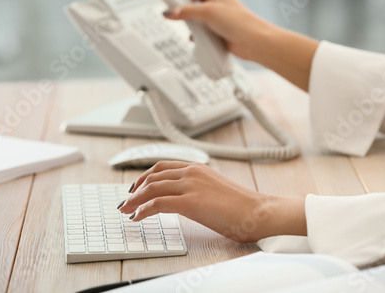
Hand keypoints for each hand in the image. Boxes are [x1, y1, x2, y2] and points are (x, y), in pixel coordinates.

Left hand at [118, 161, 306, 242]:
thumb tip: (181, 199)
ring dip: (134, 200)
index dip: (144, 177)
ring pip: (152, 189)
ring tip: (126, 210)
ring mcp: (191, 185)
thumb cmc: (242, 206)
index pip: (162, 166)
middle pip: (153, 177)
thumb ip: (197, 188)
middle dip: (135, 189)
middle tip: (125, 201)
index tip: (135, 187)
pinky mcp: (191, 202)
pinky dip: (143, 209)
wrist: (259, 212)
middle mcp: (191, 172)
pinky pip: (157, 203)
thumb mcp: (215, 189)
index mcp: (197, 167)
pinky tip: (137, 217)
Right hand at [165, 0, 318, 91]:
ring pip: (196, 15)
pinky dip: (195, 33)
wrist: (254, 43)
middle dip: (180, 1)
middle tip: (167, 3)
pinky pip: (201, 30)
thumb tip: (170, 11)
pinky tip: (192, 37)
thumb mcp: (208, 12)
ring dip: (188, 19)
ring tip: (180, 21)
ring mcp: (217, 17)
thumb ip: (187, 12)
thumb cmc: (240, 22)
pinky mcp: (217, 31)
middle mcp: (216, 2)